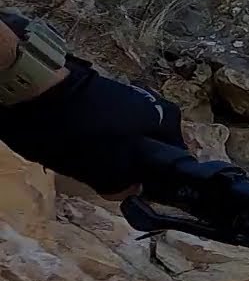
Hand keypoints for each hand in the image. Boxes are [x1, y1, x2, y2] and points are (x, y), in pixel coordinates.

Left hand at [0, 59, 186, 195]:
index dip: (154, 179)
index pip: (174, 159)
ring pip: (131, 137)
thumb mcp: (105, 169)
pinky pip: (114, 125)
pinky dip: (102, 136)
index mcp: (168, 119)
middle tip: (110, 177)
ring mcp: (133, 96)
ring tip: (92, 160)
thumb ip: (123, 185)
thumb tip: (130, 190)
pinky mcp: (109, 94)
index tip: (133, 189)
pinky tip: (82, 143)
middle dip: (132, 164)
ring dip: (115, 150)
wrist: (43, 90)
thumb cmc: (83, 130)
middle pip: (151, 148)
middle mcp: (157, 105)